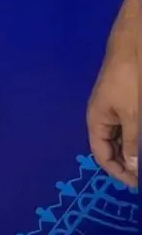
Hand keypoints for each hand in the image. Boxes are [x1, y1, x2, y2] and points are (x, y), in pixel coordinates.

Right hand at [87, 39, 137, 187]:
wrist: (132, 49)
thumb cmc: (127, 83)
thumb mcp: (132, 117)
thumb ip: (131, 144)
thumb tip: (132, 168)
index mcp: (96, 120)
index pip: (100, 154)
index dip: (117, 171)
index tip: (136, 184)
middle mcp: (101, 116)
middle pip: (109, 147)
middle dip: (125, 162)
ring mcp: (113, 108)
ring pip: (120, 137)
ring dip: (132, 150)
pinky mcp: (124, 102)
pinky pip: (127, 126)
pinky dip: (135, 137)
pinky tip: (141, 141)